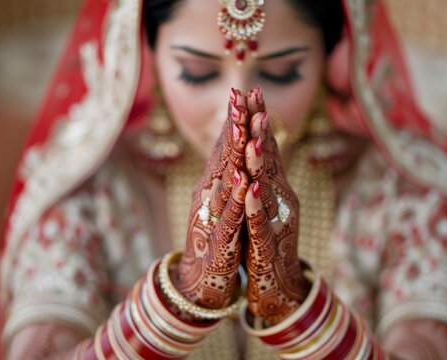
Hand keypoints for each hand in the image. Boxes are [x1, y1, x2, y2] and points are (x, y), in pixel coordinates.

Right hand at [170, 88, 249, 308]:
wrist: (202, 280)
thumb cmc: (217, 236)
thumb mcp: (223, 200)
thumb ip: (226, 173)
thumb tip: (232, 144)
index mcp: (215, 185)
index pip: (225, 147)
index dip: (234, 119)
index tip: (244, 90)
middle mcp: (210, 196)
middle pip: (222, 156)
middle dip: (232, 124)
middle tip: (239, 93)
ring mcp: (213, 217)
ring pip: (225, 181)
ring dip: (233, 154)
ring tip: (241, 126)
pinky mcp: (220, 241)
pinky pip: (231, 217)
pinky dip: (237, 198)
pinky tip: (244, 182)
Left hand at [243, 86, 309, 323]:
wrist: (278, 281)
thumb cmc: (266, 236)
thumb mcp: (264, 199)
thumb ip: (263, 173)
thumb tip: (257, 141)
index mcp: (274, 186)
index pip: (266, 146)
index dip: (259, 119)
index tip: (251, 90)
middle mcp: (280, 197)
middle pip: (270, 158)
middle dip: (261, 127)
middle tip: (255, 97)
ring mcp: (276, 219)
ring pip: (267, 186)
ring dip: (261, 161)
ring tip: (254, 136)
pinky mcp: (267, 243)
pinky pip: (261, 221)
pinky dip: (257, 204)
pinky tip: (252, 188)